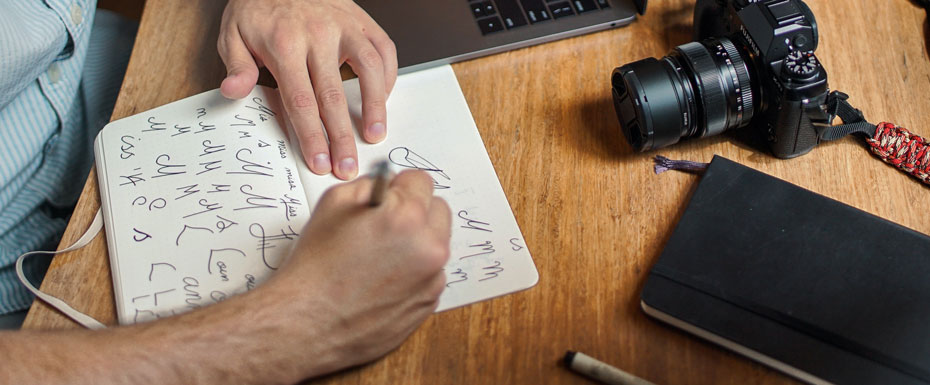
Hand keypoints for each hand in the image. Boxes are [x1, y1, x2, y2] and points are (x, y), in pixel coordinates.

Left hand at [218, 0, 397, 179]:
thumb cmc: (259, 5)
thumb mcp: (233, 32)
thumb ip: (236, 65)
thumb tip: (234, 90)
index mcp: (285, 44)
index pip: (301, 100)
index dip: (312, 135)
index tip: (319, 160)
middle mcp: (318, 35)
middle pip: (334, 96)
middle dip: (342, 137)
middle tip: (347, 165)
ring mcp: (345, 27)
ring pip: (370, 71)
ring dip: (375, 107)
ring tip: (374, 135)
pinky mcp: (362, 21)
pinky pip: (384, 50)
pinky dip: (388, 76)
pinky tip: (382, 98)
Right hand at [263, 170, 451, 378]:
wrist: (308, 323)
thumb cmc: (316, 266)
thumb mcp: (333, 203)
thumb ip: (370, 185)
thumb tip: (390, 184)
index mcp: (407, 217)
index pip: (422, 181)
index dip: (400, 187)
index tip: (388, 197)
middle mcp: (429, 248)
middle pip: (438, 210)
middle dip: (415, 211)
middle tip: (384, 225)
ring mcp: (433, 279)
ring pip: (436, 244)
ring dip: (417, 243)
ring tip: (380, 257)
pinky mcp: (429, 303)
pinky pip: (430, 274)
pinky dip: (414, 272)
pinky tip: (383, 280)